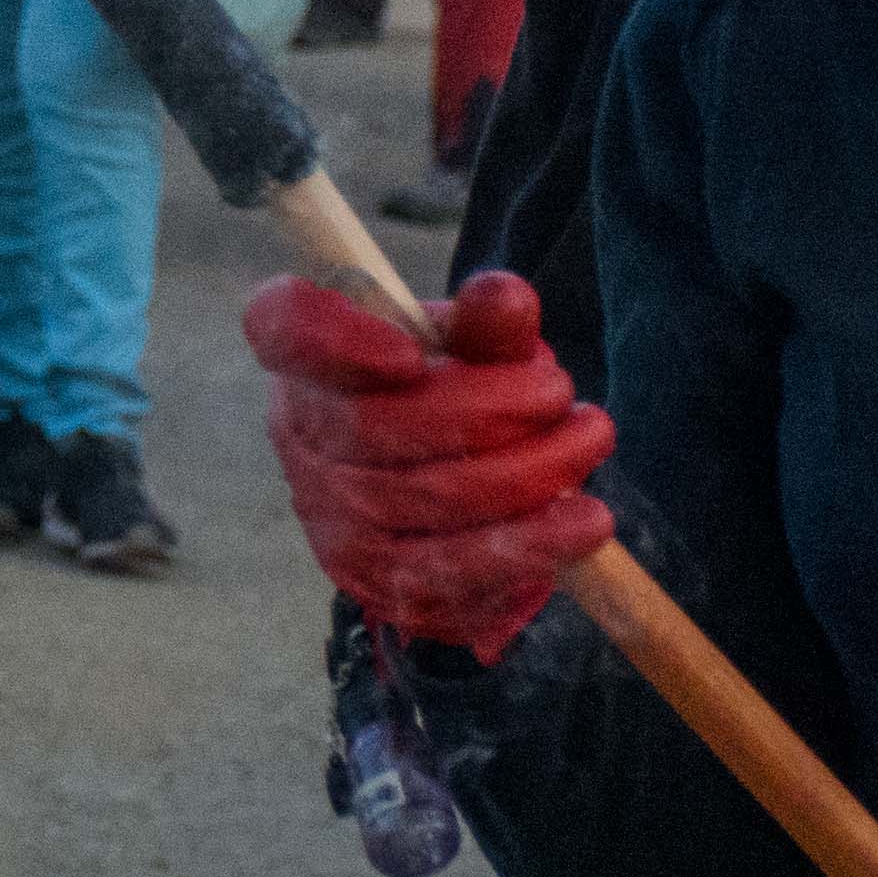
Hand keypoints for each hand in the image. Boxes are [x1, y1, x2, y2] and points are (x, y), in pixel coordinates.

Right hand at [246, 268, 614, 660]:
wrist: (440, 502)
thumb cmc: (447, 399)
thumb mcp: (467, 352)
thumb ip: (484, 325)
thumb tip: (505, 298)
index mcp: (309, 357)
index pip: (286, 329)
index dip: (337, 341)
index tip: (410, 352)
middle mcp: (301, 436)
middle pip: (374, 423)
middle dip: (486, 407)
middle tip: (558, 390)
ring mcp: (331, 515)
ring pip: (424, 497)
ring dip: (526, 469)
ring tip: (591, 437)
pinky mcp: (379, 578)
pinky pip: (455, 566)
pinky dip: (530, 543)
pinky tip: (584, 522)